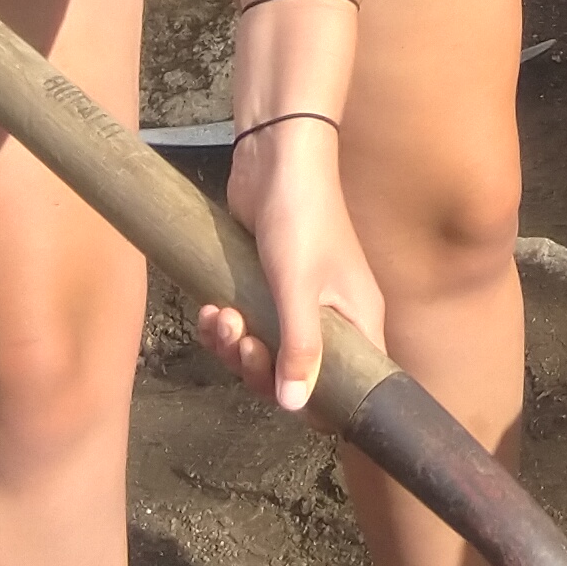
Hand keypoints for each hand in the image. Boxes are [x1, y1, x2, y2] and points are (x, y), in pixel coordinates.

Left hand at [199, 113, 388, 415]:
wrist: (275, 158)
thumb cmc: (301, 217)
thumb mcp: (299, 288)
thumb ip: (299, 349)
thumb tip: (295, 407)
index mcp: (358, 320)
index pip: (351, 387)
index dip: (317, 404)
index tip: (281, 395)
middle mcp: (333, 318)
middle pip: (295, 376)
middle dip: (258, 367)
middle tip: (240, 341)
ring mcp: (299, 303)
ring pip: (263, 353)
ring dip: (233, 345)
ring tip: (218, 316)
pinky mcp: (266, 289)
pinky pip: (245, 327)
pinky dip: (222, 326)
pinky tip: (208, 308)